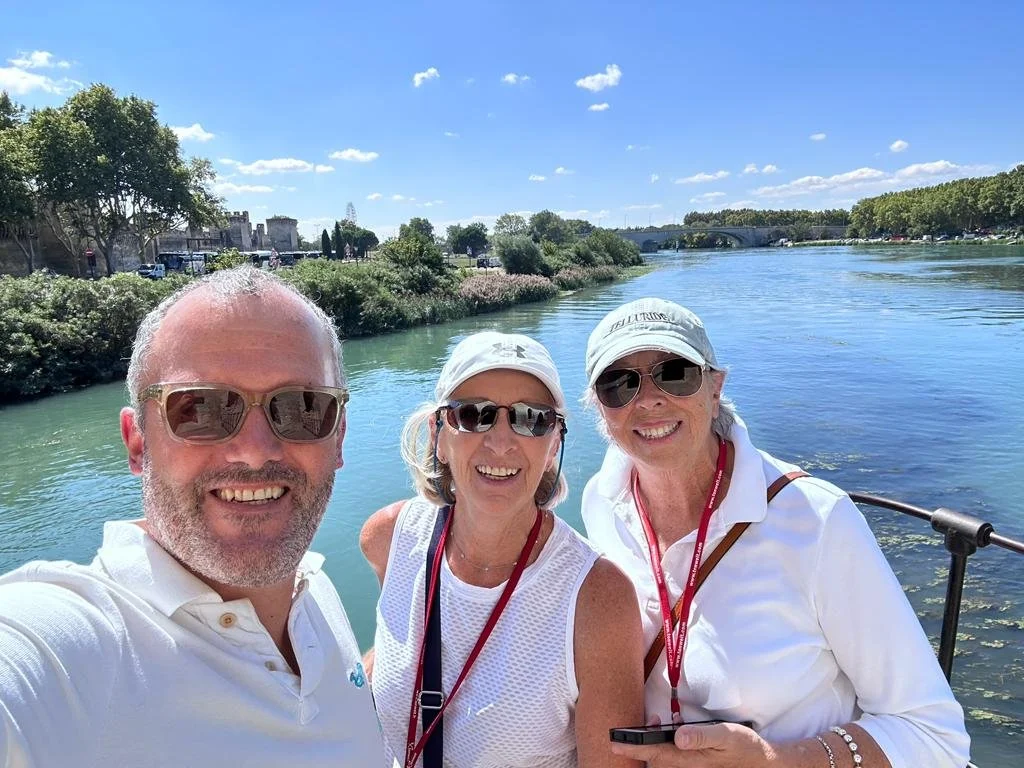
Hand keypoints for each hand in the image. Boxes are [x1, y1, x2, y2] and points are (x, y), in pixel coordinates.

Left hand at [610, 721, 773, 767]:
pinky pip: (669, 756)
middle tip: (623, 731)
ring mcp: (688, 765)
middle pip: (653, 757)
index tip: (614, 741)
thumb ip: (703, 735)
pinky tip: (663, 730)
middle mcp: (685, 765)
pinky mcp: (692, 761)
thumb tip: (679, 736)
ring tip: (644, 726)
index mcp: (690, 759)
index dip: (633, 747)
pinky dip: (660, 745)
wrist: (759, 762)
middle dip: (637, 745)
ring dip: (648, 744)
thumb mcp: (727, 735)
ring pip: (660, 757)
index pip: (654, 753)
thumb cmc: (742, 747)